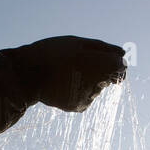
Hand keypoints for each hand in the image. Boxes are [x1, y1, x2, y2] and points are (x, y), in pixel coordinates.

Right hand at [12, 36, 126, 111]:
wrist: (25, 75)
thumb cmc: (51, 54)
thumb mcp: (76, 43)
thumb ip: (102, 48)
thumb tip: (123, 54)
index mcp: (97, 62)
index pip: (120, 65)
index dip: (114, 60)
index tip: (103, 58)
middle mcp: (95, 82)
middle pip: (110, 76)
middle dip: (99, 69)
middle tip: (77, 64)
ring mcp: (88, 96)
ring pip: (98, 86)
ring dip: (89, 80)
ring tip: (66, 73)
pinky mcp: (79, 106)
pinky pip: (87, 97)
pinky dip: (80, 90)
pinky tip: (64, 85)